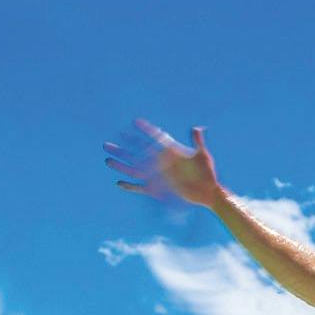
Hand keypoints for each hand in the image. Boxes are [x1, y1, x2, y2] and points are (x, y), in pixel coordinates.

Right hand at [105, 118, 221, 207]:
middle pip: (137, 154)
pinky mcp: (158, 190)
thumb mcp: (203, 157)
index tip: (135, 121)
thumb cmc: (207, 174)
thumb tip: (197, 127)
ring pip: (134, 170)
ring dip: (121, 165)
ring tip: (107, 160)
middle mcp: (160, 163)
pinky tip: (119, 183)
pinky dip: (130, 186)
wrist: (209, 193)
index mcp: (170, 153)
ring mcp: (157, 176)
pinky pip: (140, 188)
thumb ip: (197, 142)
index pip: (155, 139)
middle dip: (122, 149)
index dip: (146, 130)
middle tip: (106, 144)